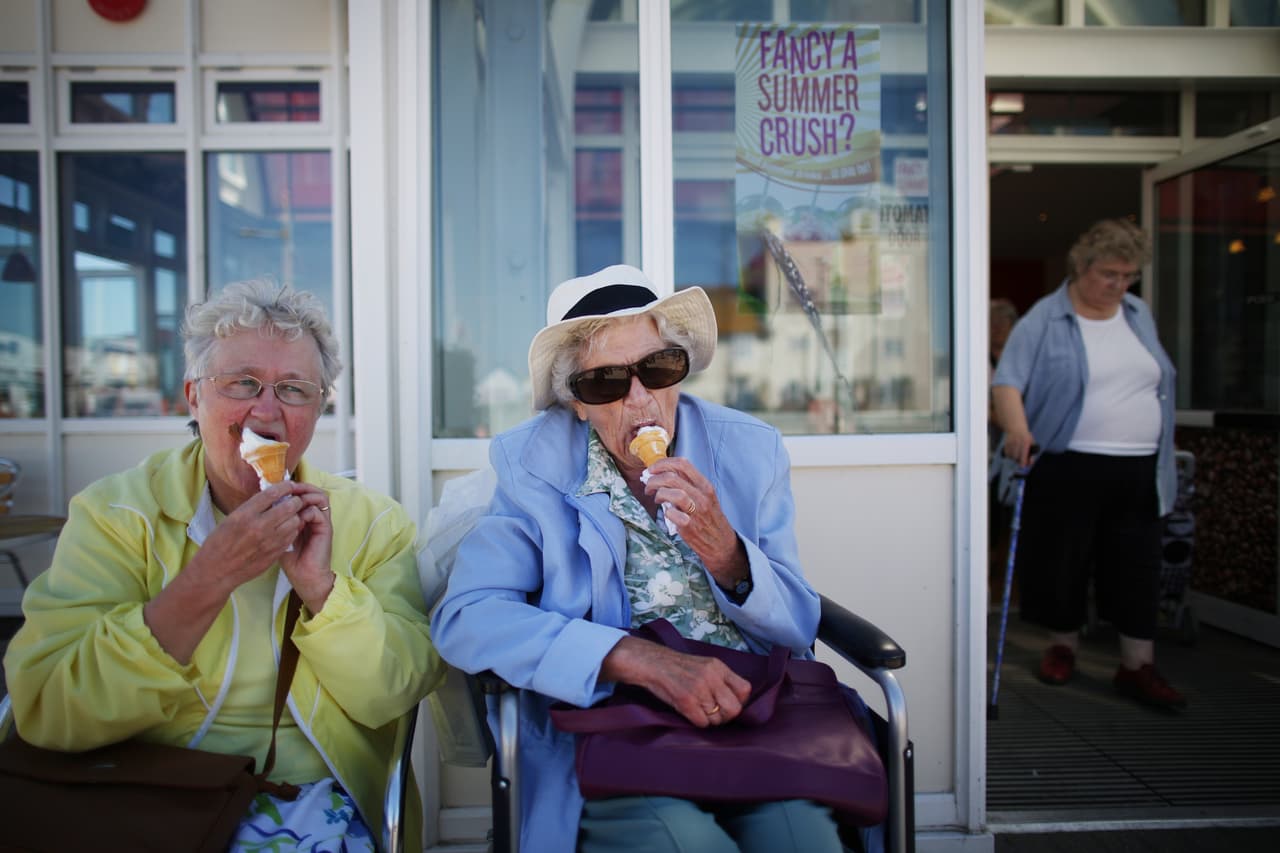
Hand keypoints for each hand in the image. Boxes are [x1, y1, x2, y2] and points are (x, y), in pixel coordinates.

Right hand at [190, 481, 309, 590]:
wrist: (216, 571)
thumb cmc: (219, 543)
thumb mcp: (230, 519)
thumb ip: (251, 508)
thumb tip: (271, 496)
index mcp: (244, 515)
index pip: (272, 494)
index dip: (285, 487)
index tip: (289, 485)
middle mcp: (259, 527)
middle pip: (290, 506)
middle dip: (295, 500)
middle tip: (294, 500)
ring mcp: (269, 542)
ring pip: (295, 521)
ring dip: (295, 516)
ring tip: (290, 515)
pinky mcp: (274, 553)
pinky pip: (291, 536)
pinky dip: (292, 530)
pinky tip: (287, 529)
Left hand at [277, 482, 334, 613]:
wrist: (305, 578)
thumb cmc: (291, 561)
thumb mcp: (279, 538)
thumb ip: (275, 523)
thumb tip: (263, 508)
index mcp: (305, 518)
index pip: (302, 496)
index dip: (292, 489)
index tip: (278, 488)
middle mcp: (315, 518)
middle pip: (312, 492)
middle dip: (300, 487)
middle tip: (287, 486)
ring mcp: (321, 523)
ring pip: (319, 498)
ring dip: (306, 494)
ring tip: (293, 496)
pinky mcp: (326, 529)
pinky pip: (318, 511)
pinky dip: (308, 509)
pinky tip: (297, 515)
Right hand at [601, 636, 751, 726]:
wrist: (651, 663)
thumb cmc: (677, 666)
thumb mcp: (704, 665)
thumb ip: (720, 679)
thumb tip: (735, 701)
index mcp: (718, 667)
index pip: (744, 689)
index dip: (740, 701)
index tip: (729, 703)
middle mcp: (711, 677)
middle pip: (734, 709)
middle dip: (726, 716)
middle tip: (715, 714)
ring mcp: (699, 689)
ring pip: (717, 719)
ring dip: (710, 720)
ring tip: (699, 711)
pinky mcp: (686, 701)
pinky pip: (702, 722)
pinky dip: (697, 722)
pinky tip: (690, 713)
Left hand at [643, 458, 747, 587]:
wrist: (721, 543)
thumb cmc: (710, 518)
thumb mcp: (706, 496)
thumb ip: (689, 485)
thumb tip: (663, 474)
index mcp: (705, 485)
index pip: (683, 464)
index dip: (663, 463)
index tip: (652, 469)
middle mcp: (702, 496)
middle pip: (672, 477)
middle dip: (654, 479)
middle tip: (648, 485)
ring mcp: (696, 511)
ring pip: (672, 493)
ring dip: (658, 493)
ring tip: (656, 498)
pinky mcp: (689, 527)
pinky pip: (671, 513)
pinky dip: (665, 512)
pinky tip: (667, 513)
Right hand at [1002, 428, 1036, 467]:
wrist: (1016, 428)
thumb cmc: (1026, 437)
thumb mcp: (1032, 443)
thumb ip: (1031, 454)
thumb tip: (1029, 464)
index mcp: (1026, 442)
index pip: (1024, 454)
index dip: (1023, 461)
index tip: (1022, 466)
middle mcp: (1018, 442)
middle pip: (1016, 457)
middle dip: (1019, 460)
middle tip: (1021, 459)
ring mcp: (1011, 443)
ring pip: (1011, 456)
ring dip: (1014, 458)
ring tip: (1017, 454)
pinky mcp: (1006, 444)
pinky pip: (1007, 454)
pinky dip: (1009, 455)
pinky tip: (1012, 452)